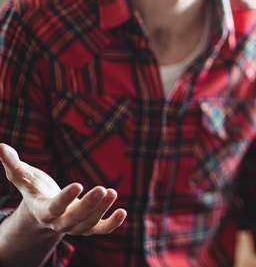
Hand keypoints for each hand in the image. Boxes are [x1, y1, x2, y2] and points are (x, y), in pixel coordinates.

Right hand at [0, 143, 125, 235]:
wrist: (46, 211)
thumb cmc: (36, 190)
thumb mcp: (24, 178)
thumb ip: (13, 165)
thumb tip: (0, 146)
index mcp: (44, 211)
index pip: (54, 208)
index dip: (65, 198)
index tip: (78, 184)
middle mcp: (60, 223)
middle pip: (75, 218)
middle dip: (89, 205)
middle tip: (103, 189)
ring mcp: (76, 227)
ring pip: (89, 223)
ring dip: (102, 210)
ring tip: (112, 191)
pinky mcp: (89, 227)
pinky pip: (101, 230)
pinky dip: (113, 224)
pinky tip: (123, 211)